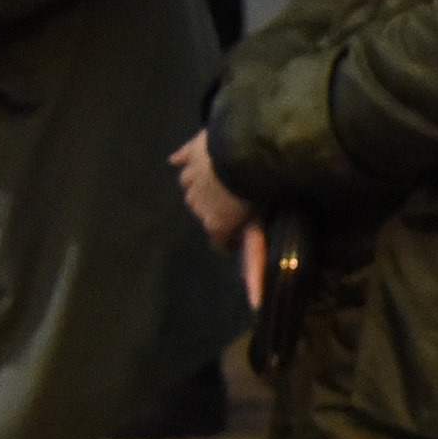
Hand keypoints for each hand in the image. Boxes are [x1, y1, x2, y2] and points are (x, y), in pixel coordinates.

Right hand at [172, 130, 252, 245]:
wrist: (246, 152)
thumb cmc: (258, 189)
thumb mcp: (262, 218)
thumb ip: (256, 246)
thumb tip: (254, 287)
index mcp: (217, 223)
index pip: (218, 240)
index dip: (228, 240)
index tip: (235, 239)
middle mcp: (198, 204)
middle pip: (204, 211)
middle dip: (215, 209)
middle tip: (232, 201)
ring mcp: (191, 178)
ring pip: (190, 186)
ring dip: (200, 186)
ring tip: (214, 180)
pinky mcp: (190, 153)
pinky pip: (181, 159)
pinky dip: (181, 161)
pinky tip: (175, 161)